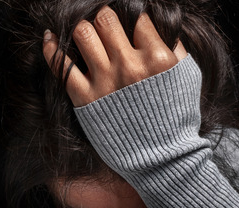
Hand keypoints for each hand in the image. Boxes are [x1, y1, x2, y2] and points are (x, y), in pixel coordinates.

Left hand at [42, 6, 186, 106]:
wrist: (162, 158)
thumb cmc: (177, 117)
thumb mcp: (188, 78)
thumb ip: (176, 48)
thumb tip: (161, 27)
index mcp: (158, 58)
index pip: (138, 18)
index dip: (133, 18)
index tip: (129, 27)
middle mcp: (130, 66)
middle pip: (105, 19)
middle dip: (104, 18)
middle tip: (105, 27)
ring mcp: (106, 82)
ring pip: (82, 33)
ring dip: (82, 29)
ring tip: (86, 35)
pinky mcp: (85, 97)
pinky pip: (60, 63)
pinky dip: (51, 46)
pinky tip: (50, 37)